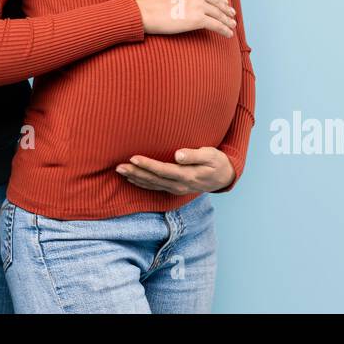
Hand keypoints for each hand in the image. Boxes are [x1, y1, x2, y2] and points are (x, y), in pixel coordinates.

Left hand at [115, 147, 235, 192]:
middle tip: (119, 166)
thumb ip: (195, 155)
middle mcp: (179, 185)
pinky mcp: (174, 188)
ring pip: (152, 184)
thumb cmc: (217, 162)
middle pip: (153, 179)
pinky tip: (132, 179)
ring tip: (120, 171)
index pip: (163, 170)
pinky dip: (142, 183)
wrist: (224, 177)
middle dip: (135, 172)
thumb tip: (178, 155)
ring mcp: (176, 189)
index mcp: (188, 176)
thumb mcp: (211, 155)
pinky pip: (155, 187)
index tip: (133, 158)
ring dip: (135, 178)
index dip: (148, 165)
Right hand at [134, 0, 234, 37]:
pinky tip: (228, 34)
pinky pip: (216, 25)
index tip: (224, 4)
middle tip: (232, 15)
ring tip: (232, 25)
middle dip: (226, 10)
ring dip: (228, 21)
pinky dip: (224, 30)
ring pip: (219, 14)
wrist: (144, 11)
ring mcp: (199, 4)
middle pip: (217, 2)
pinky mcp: (199, 19)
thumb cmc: (151, 2)